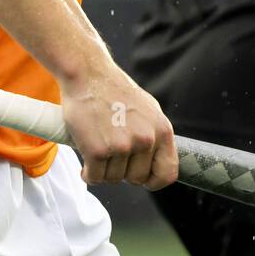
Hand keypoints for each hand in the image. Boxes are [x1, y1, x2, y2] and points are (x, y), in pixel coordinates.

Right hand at [59, 50, 178, 190]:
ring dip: (104, 170)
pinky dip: (88, 173)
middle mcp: (145, 140)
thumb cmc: (116, 91)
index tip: (143, 179)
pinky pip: (94, 178)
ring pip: (113, 179)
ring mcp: (122, 146)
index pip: (168, 173)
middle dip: (123, 171)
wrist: (89, 75)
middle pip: (136, 178)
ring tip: (99, 147)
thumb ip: (155, 135)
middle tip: (113, 153)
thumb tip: (159, 161)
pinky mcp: (98, 151)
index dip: (154, 181)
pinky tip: (87, 160)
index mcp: (162, 130)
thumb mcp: (149, 110)